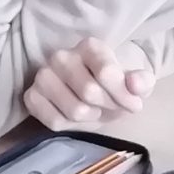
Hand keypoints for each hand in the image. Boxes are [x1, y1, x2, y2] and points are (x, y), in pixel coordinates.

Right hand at [24, 38, 154, 131]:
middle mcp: (61, 56)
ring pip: (74, 110)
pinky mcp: (31, 96)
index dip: (124, 95)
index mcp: (89, 46)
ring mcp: (43, 76)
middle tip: (113, 107)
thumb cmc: (115, 85)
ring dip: (91, 117)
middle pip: (90, 93)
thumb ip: (142, 82)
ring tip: (96, 110)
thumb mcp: (137, 83)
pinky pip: (55, 122)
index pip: (106, 73)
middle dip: (108, 107)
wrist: (95, 91)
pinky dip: (71, 126)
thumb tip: (134, 85)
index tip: (134, 104)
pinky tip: (77, 116)